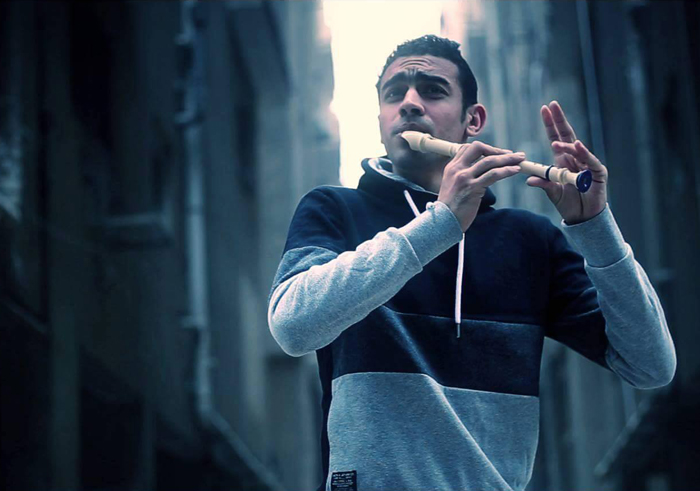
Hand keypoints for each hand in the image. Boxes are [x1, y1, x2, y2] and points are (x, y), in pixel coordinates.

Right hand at [438, 141, 524, 231]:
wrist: (442, 222)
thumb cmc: (449, 208)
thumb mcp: (451, 186)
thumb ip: (462, 176)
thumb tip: (479, 172)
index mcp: (451, 167)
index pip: (468, 148)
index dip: (485, 148)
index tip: (497, 154)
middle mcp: (457, 169)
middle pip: (479, 148)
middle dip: (498, 150)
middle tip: (512, 155)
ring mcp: (464, 178)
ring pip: (489, 161)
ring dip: (508, 159)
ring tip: (520, 159)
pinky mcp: (473, 188)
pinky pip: (493, 175)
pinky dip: (506, 170)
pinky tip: (515, 170)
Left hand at [526, 101, 607, 224]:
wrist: (583, 217)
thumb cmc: (568, 203)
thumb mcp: (552, 192)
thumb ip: (543, 183)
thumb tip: (528, 179)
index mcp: (562, 161)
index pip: (555, 137)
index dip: (550, 124)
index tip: (544, 108)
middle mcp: (575, 159)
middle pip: (567, 136)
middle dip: (559, 121)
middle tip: (552, 105)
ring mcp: (587, 164)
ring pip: (577, 149)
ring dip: (566, 145)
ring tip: (555, 144)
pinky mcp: (598, 173)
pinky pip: (591, 161)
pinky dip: (584, 154)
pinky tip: (578, 146)